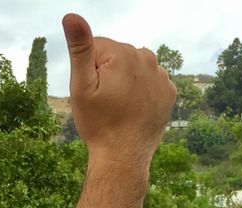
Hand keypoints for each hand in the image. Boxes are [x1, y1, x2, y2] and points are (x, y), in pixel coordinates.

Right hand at [63, 14, 175, 166]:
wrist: (123, 157)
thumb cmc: (99, 123)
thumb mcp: (81, 86)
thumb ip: (79, 48)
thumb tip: (72, 16)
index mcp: (123, 53)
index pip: (97, 47)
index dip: (89, 70)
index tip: (94, 91)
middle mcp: (147, 58)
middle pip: (117, 56)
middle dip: (108, 73)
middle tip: (106, 101)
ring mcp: (161, 76)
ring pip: (134, 68)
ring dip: (125, 81)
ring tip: (120, 106)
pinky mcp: (169, 91)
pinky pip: (149, 82)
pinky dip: (142, 91)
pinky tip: (135, 109)